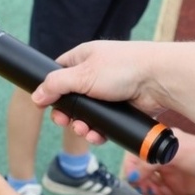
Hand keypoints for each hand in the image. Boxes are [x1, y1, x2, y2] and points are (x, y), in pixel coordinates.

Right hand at [30, 40, 165, 141]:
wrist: (159, 80)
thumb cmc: (123, 67)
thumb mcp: (82, 74)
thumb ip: (55, 85)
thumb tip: (35, 97)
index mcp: (84, 58)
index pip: (59, 72)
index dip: (51, 89)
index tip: (47, 104)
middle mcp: (96, 74)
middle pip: (71, 99)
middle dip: (67, 114)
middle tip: (64, 121)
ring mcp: (109, 93)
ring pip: (87, 114)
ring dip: (82, 126)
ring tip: (84, 130)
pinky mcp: (121, 109)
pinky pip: (103, 124)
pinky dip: (98, 132)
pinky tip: (97, 136)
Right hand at [123, 134, 194, 194]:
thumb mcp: (174, 154)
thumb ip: (150, 163)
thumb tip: (132, 176)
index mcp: (160, 142)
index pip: (136, 153)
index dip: (132, 166)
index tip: (134, 178)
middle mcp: (163, 156)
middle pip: (140, 170)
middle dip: (139, 181)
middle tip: (146, 188)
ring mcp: (170, 171)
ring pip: (148, 183)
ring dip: (147, 190)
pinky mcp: (177, 185)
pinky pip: (159, 193)